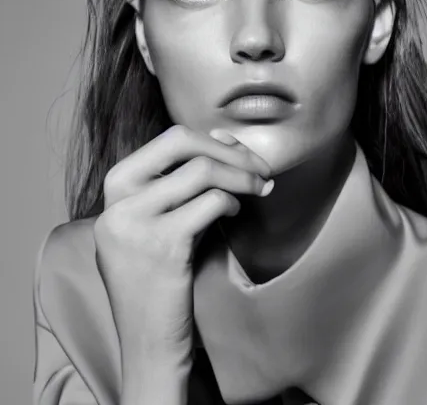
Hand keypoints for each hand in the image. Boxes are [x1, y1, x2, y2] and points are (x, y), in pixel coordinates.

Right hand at [93, 125, 272, 398]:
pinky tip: (236, 213)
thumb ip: (185, 179)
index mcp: (115, 186)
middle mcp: (118, 200)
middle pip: (181, 143)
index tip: (242, 155)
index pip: (169, 140)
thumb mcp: (162, 219)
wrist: (147, 338)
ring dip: (241, 176)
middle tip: (261, 169)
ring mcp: (135, 222)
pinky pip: (212, 202)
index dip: (213, 141)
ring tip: (258, 190)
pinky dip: (232, 202)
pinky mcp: (162, 246)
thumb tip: (224, 139)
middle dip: (230, 151)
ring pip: (202, 171)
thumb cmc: (159, 274)